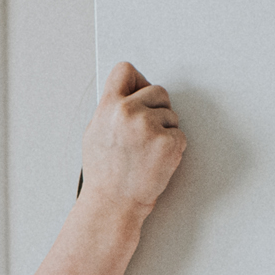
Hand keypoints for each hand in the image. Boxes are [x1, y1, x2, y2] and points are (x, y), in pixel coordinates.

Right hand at [80, 63, 184, 219]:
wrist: (113, 204)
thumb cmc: (104, 175)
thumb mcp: (95, 133)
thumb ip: (111, 110)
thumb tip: (127, 94)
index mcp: (108, 107)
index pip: (125, 70)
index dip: (136, 80)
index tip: (140, 93)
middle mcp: (128, 112)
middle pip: (158, 91)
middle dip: (157, 109)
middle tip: (146, 133)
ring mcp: (149, 127)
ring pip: (172, 115)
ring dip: (165, 130)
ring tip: (147, 152)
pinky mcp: (168, 143)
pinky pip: (179, 135)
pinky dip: (173, 148)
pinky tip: (156, 161)